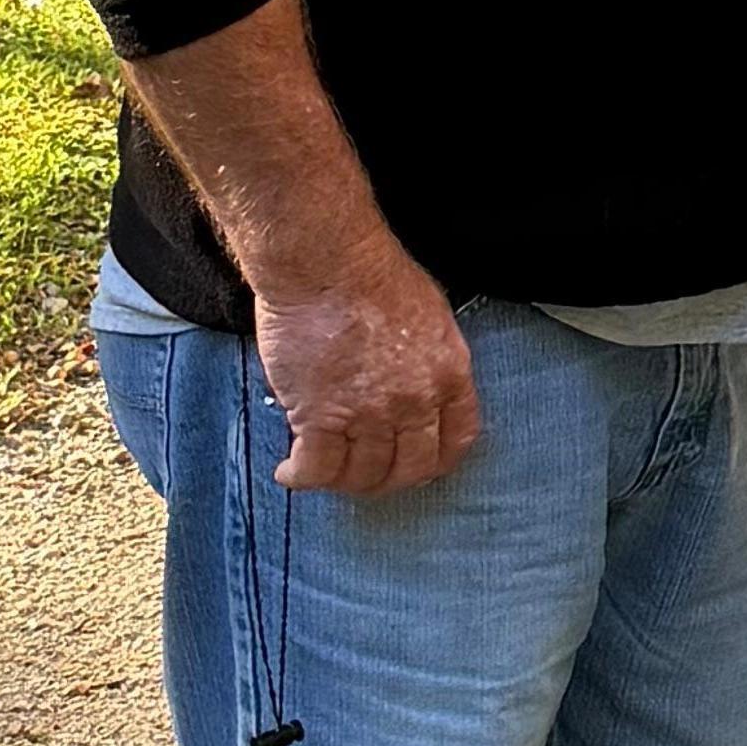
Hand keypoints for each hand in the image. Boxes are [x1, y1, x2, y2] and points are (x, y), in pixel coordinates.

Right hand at [251, 238, 481, 496]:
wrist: (327, 263)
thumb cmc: (372, 275)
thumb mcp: (431, 317)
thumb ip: (429, 362)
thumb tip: (414, 387)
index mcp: (448, 376)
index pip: (456, 441)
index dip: (434, 462)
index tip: (416, 467)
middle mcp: (415, 403)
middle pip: (408, 468)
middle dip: (387, 480)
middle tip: (364, 476)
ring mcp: (368, 415)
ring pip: (360, 475)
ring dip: (342, 481)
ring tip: (324, 472)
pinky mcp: (320, 418)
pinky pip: (315, 469)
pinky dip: (301, 477)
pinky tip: (290, 472)